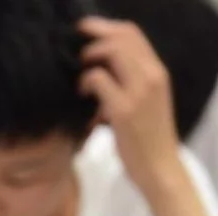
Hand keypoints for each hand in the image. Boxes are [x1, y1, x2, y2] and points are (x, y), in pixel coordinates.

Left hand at [78, 17, 182, 191]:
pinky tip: (82, 98)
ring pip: (110, 52)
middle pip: (120, 37)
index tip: (83, 32)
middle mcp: (152, 76)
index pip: (132, 34)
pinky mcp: (124, 110)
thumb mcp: (143, 102)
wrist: (159, 167)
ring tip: (81, 82)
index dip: (104, 27)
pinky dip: (84, 84)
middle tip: (76, 57)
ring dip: (88, 60)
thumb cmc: (147, 137)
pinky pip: (98, 80)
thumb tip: (97, 69)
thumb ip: (127, 82)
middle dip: (91, 39)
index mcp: (157, 72)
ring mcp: (140, 91)